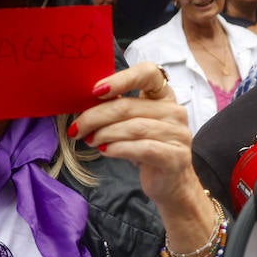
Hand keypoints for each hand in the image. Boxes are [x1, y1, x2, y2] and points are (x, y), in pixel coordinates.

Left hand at [72, 62, 199, 211]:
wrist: (170, 183)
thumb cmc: (147, 149)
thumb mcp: (134, 124)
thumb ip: (119, 109)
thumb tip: (84, 102)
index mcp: (164, 96)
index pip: (149, 72)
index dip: (122, 79)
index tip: (96, 91)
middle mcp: (175, 111)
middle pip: (129, 106)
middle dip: (96, 116)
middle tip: (77, 127)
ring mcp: (178, 134)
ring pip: (134, 127)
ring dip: (105, 134)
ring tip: (90, 140)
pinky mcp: (175, 157)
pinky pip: (142, 148)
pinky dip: (118, 148)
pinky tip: (105, 151)